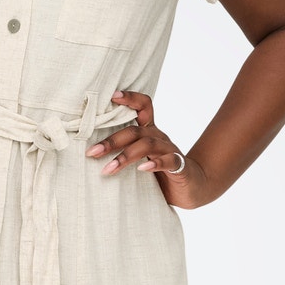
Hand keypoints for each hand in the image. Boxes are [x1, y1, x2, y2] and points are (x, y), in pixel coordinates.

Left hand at [84, 89, 207, 209]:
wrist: (194, 188)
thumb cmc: (161, 174)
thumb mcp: (140, 160)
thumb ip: (123, 152)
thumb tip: (90, 152)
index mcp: (150, 132)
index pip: (143, 107)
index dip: (130, 98)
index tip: (111, 97)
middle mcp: (160, 137)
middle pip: (135, 131)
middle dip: (111, 141)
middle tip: (91, 152)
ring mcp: (170, 151)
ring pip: (148, 144)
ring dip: (125, 156)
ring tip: (108, 169)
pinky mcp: (180, 167)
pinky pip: (169, 160)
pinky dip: (155, 163)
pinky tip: (142, 168)